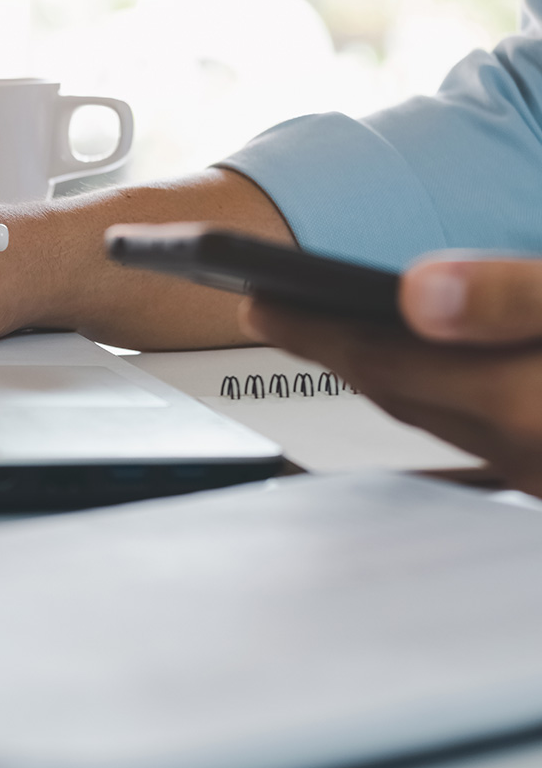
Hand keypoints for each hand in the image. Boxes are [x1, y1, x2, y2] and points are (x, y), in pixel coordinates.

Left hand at [239, 256, 541, 481]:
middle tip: (266, 312)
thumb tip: (417, 295)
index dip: (311, 329)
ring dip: (373, 374)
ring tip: (325, 333)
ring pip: (428, 419)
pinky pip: (470, 433)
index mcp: (527, 405)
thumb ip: (516, 299)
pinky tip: (418, 371)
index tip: (256, 301)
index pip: (384, 365)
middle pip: (395, 396)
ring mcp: (541, 472)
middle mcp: (526, 452)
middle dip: (325, 349)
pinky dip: (428, 394)